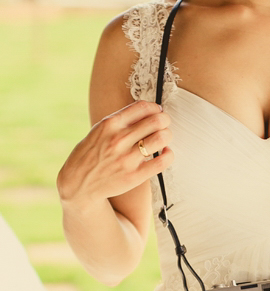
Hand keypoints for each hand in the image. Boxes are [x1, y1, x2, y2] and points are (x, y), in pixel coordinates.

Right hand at [57, 100, 173, 205]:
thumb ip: (121, 121)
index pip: (143, 107)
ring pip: (162, 138)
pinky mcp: (135, 175)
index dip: (156, 108)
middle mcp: (118, 139)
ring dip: (167, 136)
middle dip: (165, 120)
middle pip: (156, 121)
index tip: (157, 112)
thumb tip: (150, 110)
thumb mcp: (99, 131)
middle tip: (164, 125)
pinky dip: (169, 154)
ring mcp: (127, 158)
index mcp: (109, 124)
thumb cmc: (92, 154)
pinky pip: (162, 161)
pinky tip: (164, 153)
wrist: (79, 184)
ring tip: (163, 139)